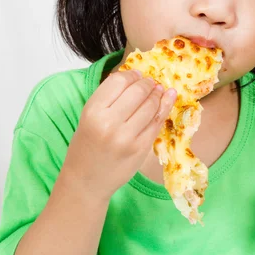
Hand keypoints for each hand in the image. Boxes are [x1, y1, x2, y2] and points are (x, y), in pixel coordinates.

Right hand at [59, 69, 176, 200]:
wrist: (87, 180)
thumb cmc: (86, 145)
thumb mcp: (89, 117)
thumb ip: (108, 98)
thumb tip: (134, 77)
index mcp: (93, 111)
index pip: (118, 81)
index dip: (131, 74)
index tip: (137, 74)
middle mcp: (109, 123)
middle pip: (137, 91)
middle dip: (147, 83)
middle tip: (151, 82)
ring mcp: (127, 137)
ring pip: (150, 106)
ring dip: (158, 95)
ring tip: (159, 90)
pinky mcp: (141, 149)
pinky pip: (156, 123)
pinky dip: (164, 108)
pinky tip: (168, 99)